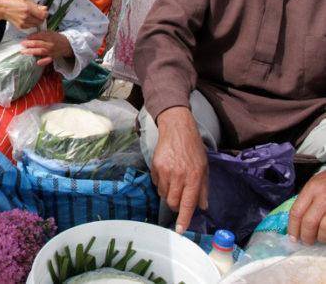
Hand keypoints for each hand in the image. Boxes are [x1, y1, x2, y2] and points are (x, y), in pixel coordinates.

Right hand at [0, 0, 47, 30]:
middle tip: (38, 13)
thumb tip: (44, 8)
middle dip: (41, 17)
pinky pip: (30, 26)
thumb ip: (36, 4)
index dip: (45, 13)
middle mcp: (26, 16)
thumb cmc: (11, 1)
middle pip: (41, 21)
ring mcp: (23, 23)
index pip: (43, 15)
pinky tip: (27, 18)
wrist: (2, 8)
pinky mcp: (21, 27)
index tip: (44, 11)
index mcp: (28, 8)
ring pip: (36, 24)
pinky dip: (31, 23)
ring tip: (31, 15)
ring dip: (36, 20)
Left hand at [20, 31, 72, 65]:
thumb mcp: (50, 32)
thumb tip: (30, 36)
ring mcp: (51, 51)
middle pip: (38, 43)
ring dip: (31, 51)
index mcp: (50, 36)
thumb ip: (41, 34)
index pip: (39, 36)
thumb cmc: (56, 38)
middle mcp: (50, 44)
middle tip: (22, 44)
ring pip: (41, 51)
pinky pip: (48, 60)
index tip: (26, 38)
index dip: (31, 37)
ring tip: (23, 51)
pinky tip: (37, 62)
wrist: (67, 44)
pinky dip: (43, 61)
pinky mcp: (52, 57)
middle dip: (29, 44)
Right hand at [153, 106, 208, 234]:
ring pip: (164, 195)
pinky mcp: (155, 166)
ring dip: (169, 194)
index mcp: (194, 177)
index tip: (180, 230)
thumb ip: (203, 188)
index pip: (188, 203)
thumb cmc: (193, 148)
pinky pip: (156, 184)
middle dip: (176, 206)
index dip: (184, 219)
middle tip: (180, 198)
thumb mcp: (204, 167)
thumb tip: (202, 207)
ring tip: (174, 182)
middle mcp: (180, 176)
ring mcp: (166, 171)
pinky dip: (161, 184)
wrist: (177, 129)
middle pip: (173, 202)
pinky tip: (166, 174)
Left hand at [288, 171, 325, 244]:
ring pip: (324, 228)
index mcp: (313, 188)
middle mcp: (324, 197)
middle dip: (306, 236)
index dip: (293, 227)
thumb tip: (297, 221)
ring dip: (321, 238)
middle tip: (306, 242)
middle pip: (309, 222)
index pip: (297, 211)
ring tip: (320, 238)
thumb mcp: (317, 183)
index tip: (292, 237)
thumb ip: (308, 199)